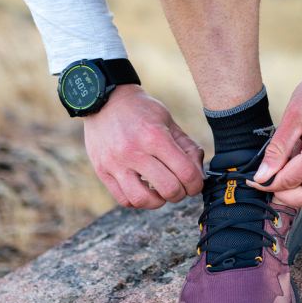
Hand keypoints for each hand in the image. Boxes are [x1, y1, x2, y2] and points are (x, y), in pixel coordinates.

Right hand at [84, 84, 204, 208]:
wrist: (105, 100)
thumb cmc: (141, 110)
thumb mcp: (168, 121)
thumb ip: (187, 147)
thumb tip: (199, 175)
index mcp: (155, 136)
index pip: (186, 173)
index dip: (196, 184)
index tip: (195, 183)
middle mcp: (134, 151)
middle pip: (168, 189)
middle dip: (181, 193)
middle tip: (180, 187)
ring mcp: (115, 163)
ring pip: (143, 200)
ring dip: (159, 201)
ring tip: (161, 192)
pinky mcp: (102, 171)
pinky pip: (124, 199)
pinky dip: (138, 200)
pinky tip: (144, 189)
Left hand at [250, 35, 301, 207]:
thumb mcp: (293, 117)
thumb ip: (277, 150)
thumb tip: (262, 177)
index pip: (291, 182)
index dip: (268, 184)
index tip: (253, 181)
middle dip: (284, 195)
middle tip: (266, 182)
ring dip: (297, 185)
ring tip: (282, 163)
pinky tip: (298, 156)